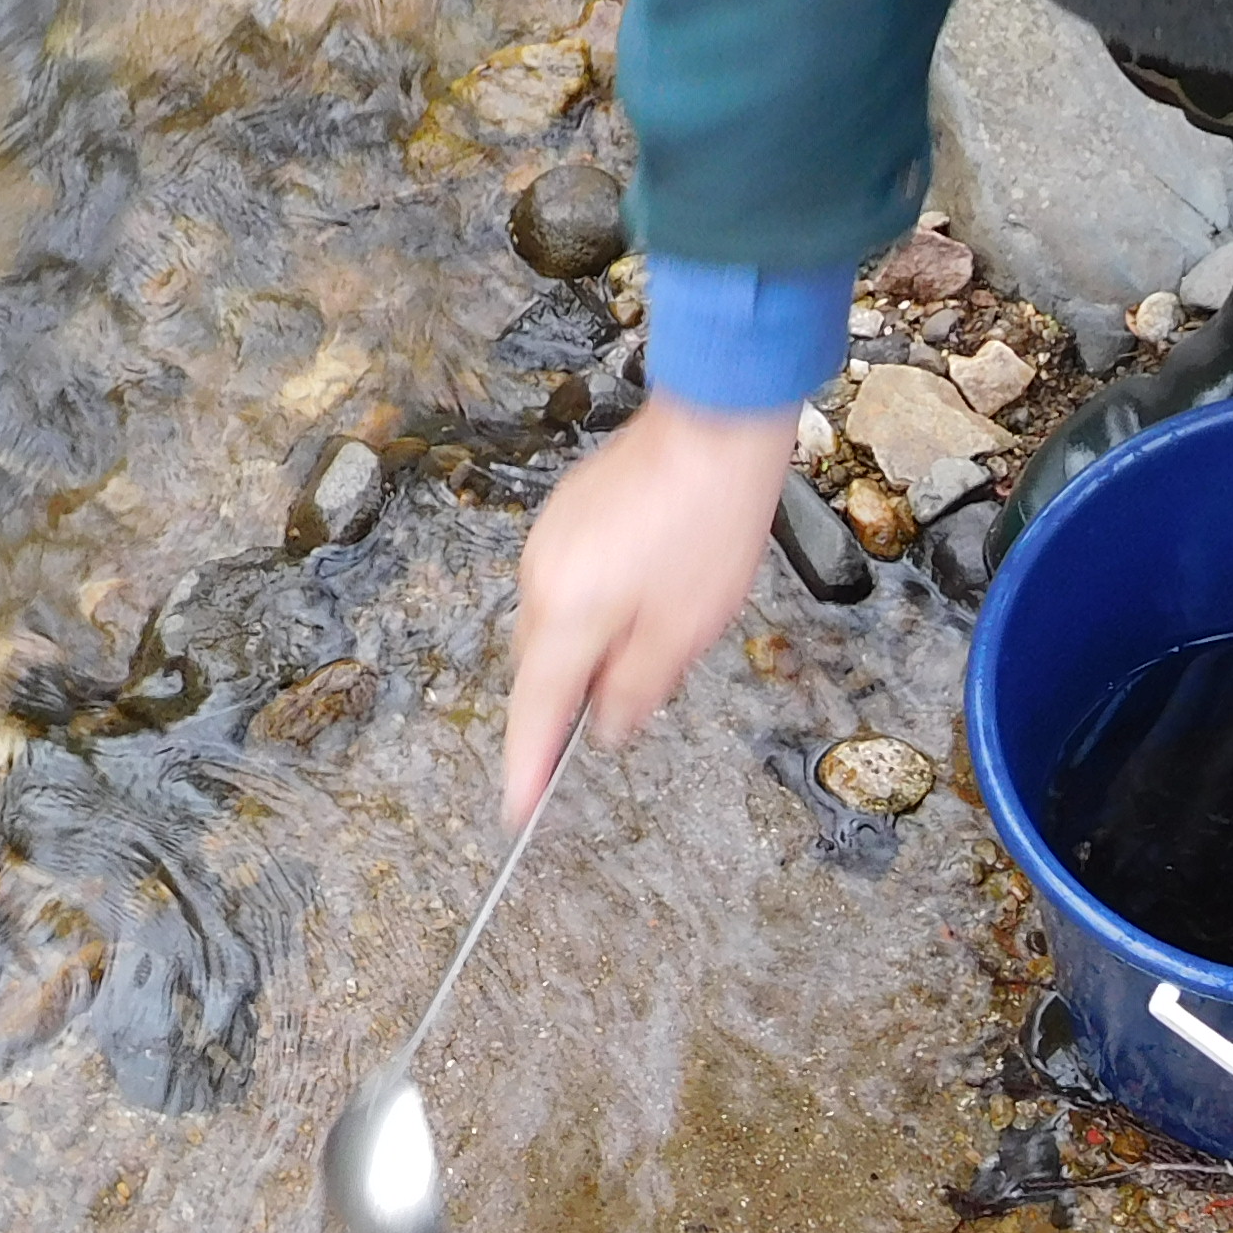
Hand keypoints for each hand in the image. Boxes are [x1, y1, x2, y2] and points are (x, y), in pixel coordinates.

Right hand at [501, 389, 796, 820]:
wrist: (716, 421)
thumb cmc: (710, 522)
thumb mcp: (688, 629)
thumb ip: (638, 688)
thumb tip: (606, 727)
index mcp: (568, 616)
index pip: (536, 711)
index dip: (527, 767)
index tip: (516, 812)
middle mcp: (542, 580)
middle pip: (542, 667)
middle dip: (572, 699)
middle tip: (622, 712)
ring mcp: (549, 543)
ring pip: (556, 624)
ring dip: (591, 649)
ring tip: (659, 635)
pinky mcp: (566, 517)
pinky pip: (568, 585)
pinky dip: (595, 609)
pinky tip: (646, 593)